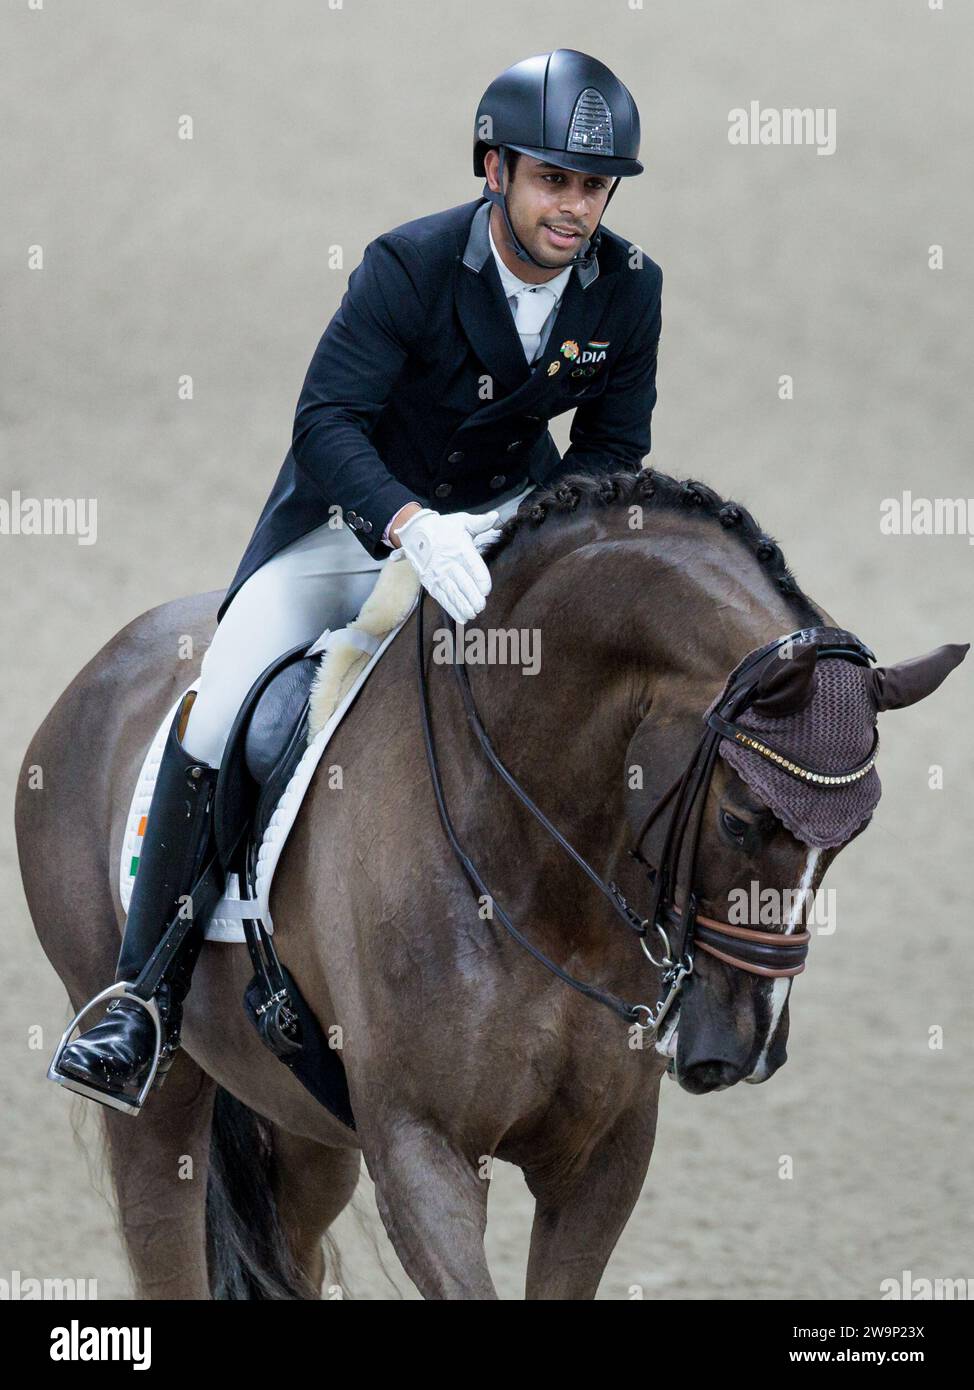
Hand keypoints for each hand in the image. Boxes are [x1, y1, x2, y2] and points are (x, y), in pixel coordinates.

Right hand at [396, 508, 501, 622]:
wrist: (415, 532)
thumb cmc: (443, 527)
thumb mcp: (462, 521)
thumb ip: (480, 523)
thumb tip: (495, 517)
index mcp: (459, 548)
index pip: (472, 565)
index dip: (480, 578)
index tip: (486, 590)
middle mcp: (447, 562)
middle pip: (462, 582)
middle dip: (472, 596)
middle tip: (481, 606)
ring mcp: (438, 574)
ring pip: (452, 592)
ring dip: (462, 605)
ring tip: (473, 614)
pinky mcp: (430, 582)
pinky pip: (442, 598)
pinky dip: (452, 609)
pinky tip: (461, 617)